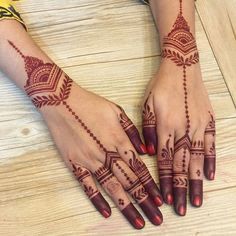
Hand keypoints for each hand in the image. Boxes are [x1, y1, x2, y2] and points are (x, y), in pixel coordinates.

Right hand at [41, 81, 164, 228]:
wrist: (62, 102)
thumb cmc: (91, 104)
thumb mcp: (117, 111)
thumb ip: (132, 131)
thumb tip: (145, 149)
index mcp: (119, 140)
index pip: (139, 168)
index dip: (151, 185)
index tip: (160, 200)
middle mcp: (107, 154)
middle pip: (129, 182)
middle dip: (145, 201)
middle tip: (156, 218)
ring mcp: (90, 160)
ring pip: (111, 188)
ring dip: (126, 206)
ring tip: (138, 222)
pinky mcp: (74, 163)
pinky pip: (86, 185)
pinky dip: (96, 199)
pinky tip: (105, 212)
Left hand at [142, 60, 215, 215]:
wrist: (181, 68)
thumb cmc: (161, 87)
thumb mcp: (146, 105)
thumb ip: (147, 130)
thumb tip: (147, 152)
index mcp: (165, 127)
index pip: (164, 160)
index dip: (164, 180)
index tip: (165, 197)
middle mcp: (183, 130)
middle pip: (181, 165)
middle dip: (181, 188)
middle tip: (182, 208)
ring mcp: (198, 127)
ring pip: (197, 159)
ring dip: (196, 181)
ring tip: (197, 199)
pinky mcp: (209, 121)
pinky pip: (211, 144)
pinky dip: (211, 161)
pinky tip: (210, 174)